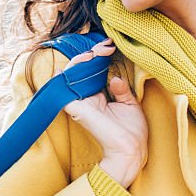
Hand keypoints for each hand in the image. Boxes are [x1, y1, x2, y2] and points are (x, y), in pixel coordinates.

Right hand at [59, 38, 147, 187]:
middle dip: (90, 54)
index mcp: (98, 97)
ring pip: (69, 74)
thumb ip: (121, 89)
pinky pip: (63, 88)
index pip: (91, 72)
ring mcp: (80, 103)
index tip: (110, 45)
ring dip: (80, 60)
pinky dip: (68, 73)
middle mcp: (87, 99)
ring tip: (96, 51)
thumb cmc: (132, 131)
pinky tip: (81, 61)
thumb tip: (114, 77)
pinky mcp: (77, 108)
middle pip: (79, 70)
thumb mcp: (129, 104)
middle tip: (106, 46)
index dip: (98, 57)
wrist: (131, 150)